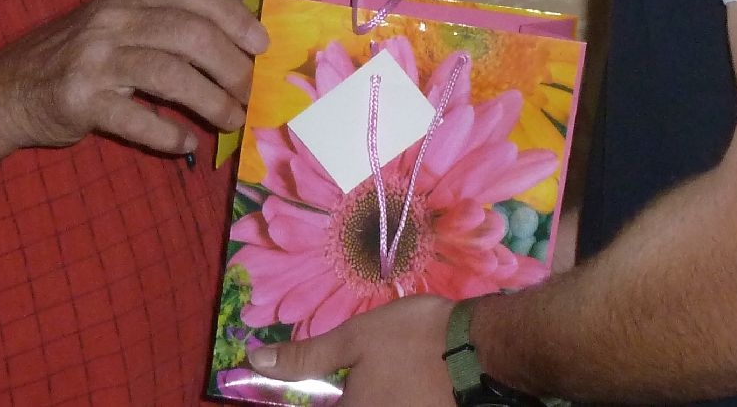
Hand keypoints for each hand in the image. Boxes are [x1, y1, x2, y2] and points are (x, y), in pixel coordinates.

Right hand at [0, 0, 266, 155]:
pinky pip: (134, 119)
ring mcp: (93, 60)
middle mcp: (112, 21)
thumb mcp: (130, 15)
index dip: (232, 11)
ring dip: (210, 102)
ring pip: (168, 76)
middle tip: (250, 92)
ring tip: (233, 121)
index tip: (261, 43)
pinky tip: (187, 145)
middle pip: (188, 33)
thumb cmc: (80, 52)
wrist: (7, 90)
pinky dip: (166, 134)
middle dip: (230, 66)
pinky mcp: (79, 102)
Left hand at [249, 293, 455, 406]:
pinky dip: (384, 398)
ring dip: (360, 395)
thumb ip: (306, 357)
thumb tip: (257, 363)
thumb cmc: (412, 339)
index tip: (290, 385)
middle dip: (336, 395)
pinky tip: (390, 384)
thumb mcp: (354, 339)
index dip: (300, 398)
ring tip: (371, 376)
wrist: (479, 348)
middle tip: (336, 377)